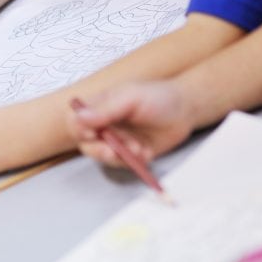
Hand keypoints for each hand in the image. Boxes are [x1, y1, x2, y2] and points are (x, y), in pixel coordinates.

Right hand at [68, 80, 193, 166]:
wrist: (186, 110)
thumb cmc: (158, 97)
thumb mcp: (131, 97)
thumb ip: (106, 108)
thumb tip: (80, 117)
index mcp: (99, 107)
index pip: (76, 120)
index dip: (80, 130)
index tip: (93, 134)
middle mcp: (104, 125)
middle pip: (86, 144)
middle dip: (99, 151)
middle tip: (113, 152)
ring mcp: (116, 141)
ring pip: (104, 157)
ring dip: (120, 156)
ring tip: (139, 147)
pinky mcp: (130, 154)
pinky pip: (123, 164)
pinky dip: (134, 161)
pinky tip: (146, 151)